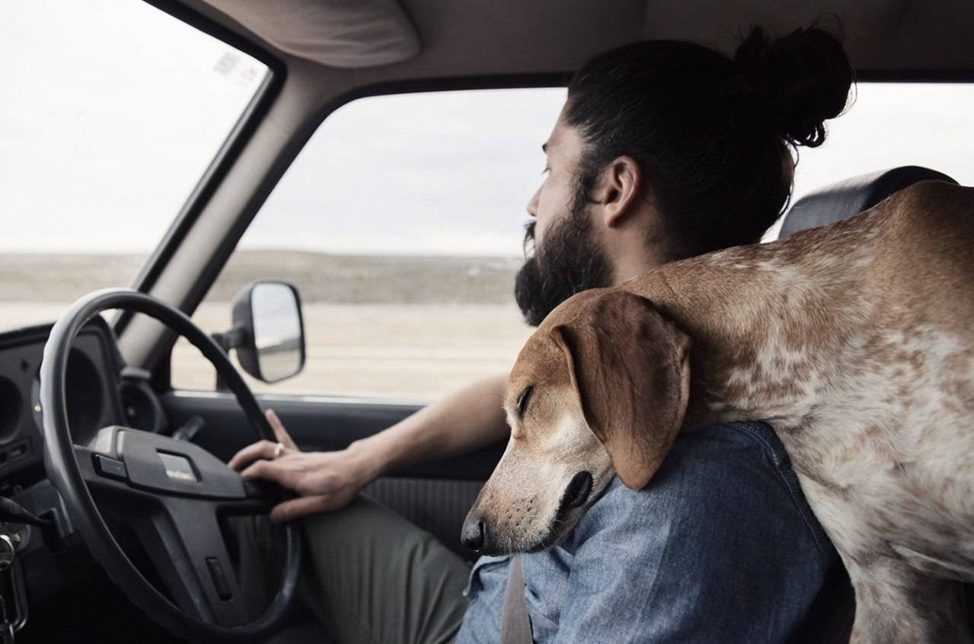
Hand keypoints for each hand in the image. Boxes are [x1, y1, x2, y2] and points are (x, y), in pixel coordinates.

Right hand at [228, 409, 373, 521]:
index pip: (261, 469)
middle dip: (242, 459)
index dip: (246, 475)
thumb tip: (273, 515)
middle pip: (260, 453)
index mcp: (293, 474)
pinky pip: (285, 437)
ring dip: (250, 450)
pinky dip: (275, 425)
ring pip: (268, 446)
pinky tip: (270, 414)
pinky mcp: (302, 454)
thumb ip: (294, 509)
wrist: (359, 467)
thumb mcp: (319, 504)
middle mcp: (292, 461)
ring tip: (237, 457)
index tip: (238, 483)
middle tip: (230, 469)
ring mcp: (297, 455)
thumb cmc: (343, 484)